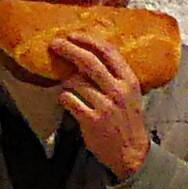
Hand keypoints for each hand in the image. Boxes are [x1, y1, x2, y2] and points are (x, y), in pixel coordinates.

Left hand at [47, 32, 152, 180]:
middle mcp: (118, 91)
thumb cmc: (127, 121)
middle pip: (89, 61)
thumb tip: (88, 54)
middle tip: (55, 44)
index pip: (108, 51)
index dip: (88, 40)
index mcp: (129, 80)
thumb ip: (114, 76)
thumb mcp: (130, 94)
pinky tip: (68, 101)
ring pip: (75, 81)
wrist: (132, 153)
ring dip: (67, 82)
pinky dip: (64, 98)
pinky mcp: (92, 120)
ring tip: (69, 87)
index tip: (73, 35)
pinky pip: (69, 100)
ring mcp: (105, 106)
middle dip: (69, 49)